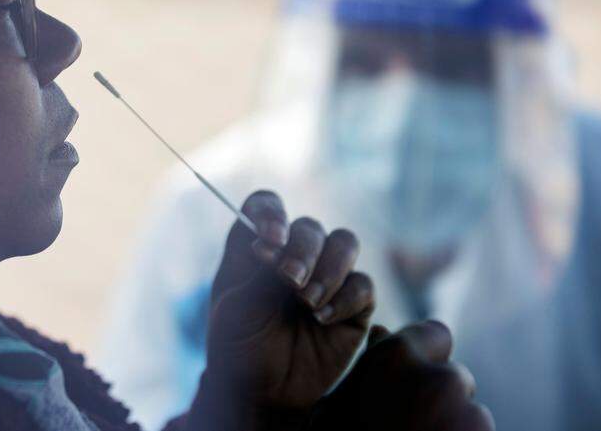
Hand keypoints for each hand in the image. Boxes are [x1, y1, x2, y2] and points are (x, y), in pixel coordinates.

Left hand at [187, 190, 374, 430]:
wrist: (262, 392)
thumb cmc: (240, 347)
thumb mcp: (237, 311)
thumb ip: (261, 276)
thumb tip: (284, 245)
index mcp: (256, 248)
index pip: (265, 207)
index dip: (271, 213)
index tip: (271, 238)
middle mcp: (293, 256)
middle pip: (310, 227)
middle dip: (303, 250)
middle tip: (290, 281)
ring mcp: (326, 278)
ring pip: (344, 244)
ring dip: (329, 268)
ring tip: (308, 301)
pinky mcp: (353, 306)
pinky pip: (363, 285)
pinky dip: (346, 298)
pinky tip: (323, 319)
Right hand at [310, 321, 493, 430]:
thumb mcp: (338, 406)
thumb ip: (368, 366)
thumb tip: (382, 332)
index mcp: (397, 358)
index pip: (435, 334)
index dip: (426, 355)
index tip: (414, 379)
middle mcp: (440, 379)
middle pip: (454, 378)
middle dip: (439, 399)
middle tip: (411, 428)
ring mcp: (471, 416)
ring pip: (470, 414)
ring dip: (453, 428)